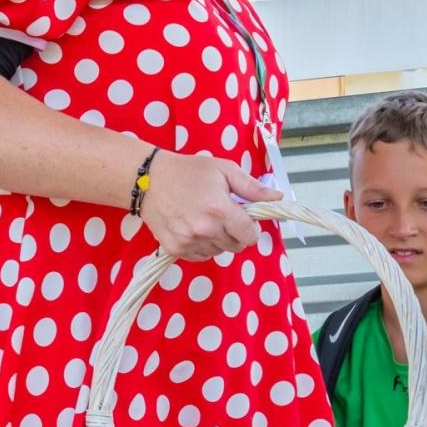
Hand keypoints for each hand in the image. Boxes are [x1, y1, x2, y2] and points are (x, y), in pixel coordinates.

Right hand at [137, 152, 281, 259]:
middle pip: (236, 246)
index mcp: (220, 209)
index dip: (251, 228)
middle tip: (224, 216)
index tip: (244, 218)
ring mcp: (188, 241)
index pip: (250, 235)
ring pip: (219, 252)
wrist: (148, 180)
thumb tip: (278, 197)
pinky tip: (195, 228)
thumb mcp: (224, 170)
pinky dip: (203, 246)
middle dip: (236, 233)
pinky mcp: (174, 249)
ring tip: (206, 220)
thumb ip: (252, 187)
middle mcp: (205, 229)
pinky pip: (201, 256)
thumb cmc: (189, 171)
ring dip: (219, 240)